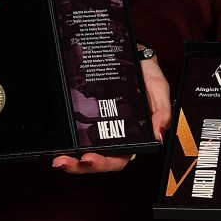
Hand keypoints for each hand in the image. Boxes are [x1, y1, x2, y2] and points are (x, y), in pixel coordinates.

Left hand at [51, 51, 169, 174]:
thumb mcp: (159, 89)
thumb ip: (162, 112)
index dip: (104, 163)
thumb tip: (158, 136)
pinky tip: (58, 144)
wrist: (133, 54)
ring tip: (59, 159)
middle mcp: (115, 134)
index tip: (90, 159)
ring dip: (71, 158)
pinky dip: (67, 140)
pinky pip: (76, 132)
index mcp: (133, 135)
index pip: (119, 158)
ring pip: (84, 149)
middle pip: (97, 159)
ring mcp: (99, 126)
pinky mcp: (87, 114)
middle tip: (67, 162)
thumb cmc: (147, 74)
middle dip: (80, 166)